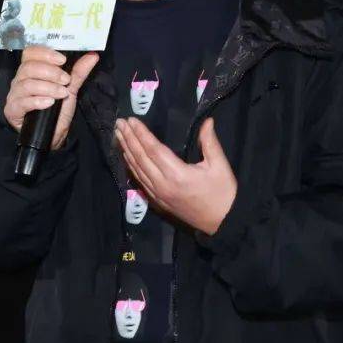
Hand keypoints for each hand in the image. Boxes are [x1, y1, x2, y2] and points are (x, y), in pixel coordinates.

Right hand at [3, 45, 98, 150]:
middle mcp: (20, 80)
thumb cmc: (58, 109)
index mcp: (31, 70)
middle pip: (28, 67)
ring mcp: (14, 95)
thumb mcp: (70, 88)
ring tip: (62, 93)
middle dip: (51, 72)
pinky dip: (37, 101)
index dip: (45, 53)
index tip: (62, 60)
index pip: (30, 53)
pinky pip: (22, 102)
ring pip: (26, 84)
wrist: (54, 135)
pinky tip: (49, 103)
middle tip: (66, 81)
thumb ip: (79, 71)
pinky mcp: (12, 110)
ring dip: (47, 87)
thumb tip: (92, 56)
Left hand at [114, 116, 236, 235]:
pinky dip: (131, 167)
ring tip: (118, 135)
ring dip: (126, 151)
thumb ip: (210, 142)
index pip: (153, 150)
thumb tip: (207, 120)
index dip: (141, 134)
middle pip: (140, 158)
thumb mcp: (220, 166)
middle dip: (129, 139)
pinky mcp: (158, 202)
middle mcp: (162, 185)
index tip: (131, 120)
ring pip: (137, 170)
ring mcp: (158, 195)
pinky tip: (126, 157)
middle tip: (119, 123)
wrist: (223, 223)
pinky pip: (140, 181)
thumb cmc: (223, 193)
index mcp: (177, 174)